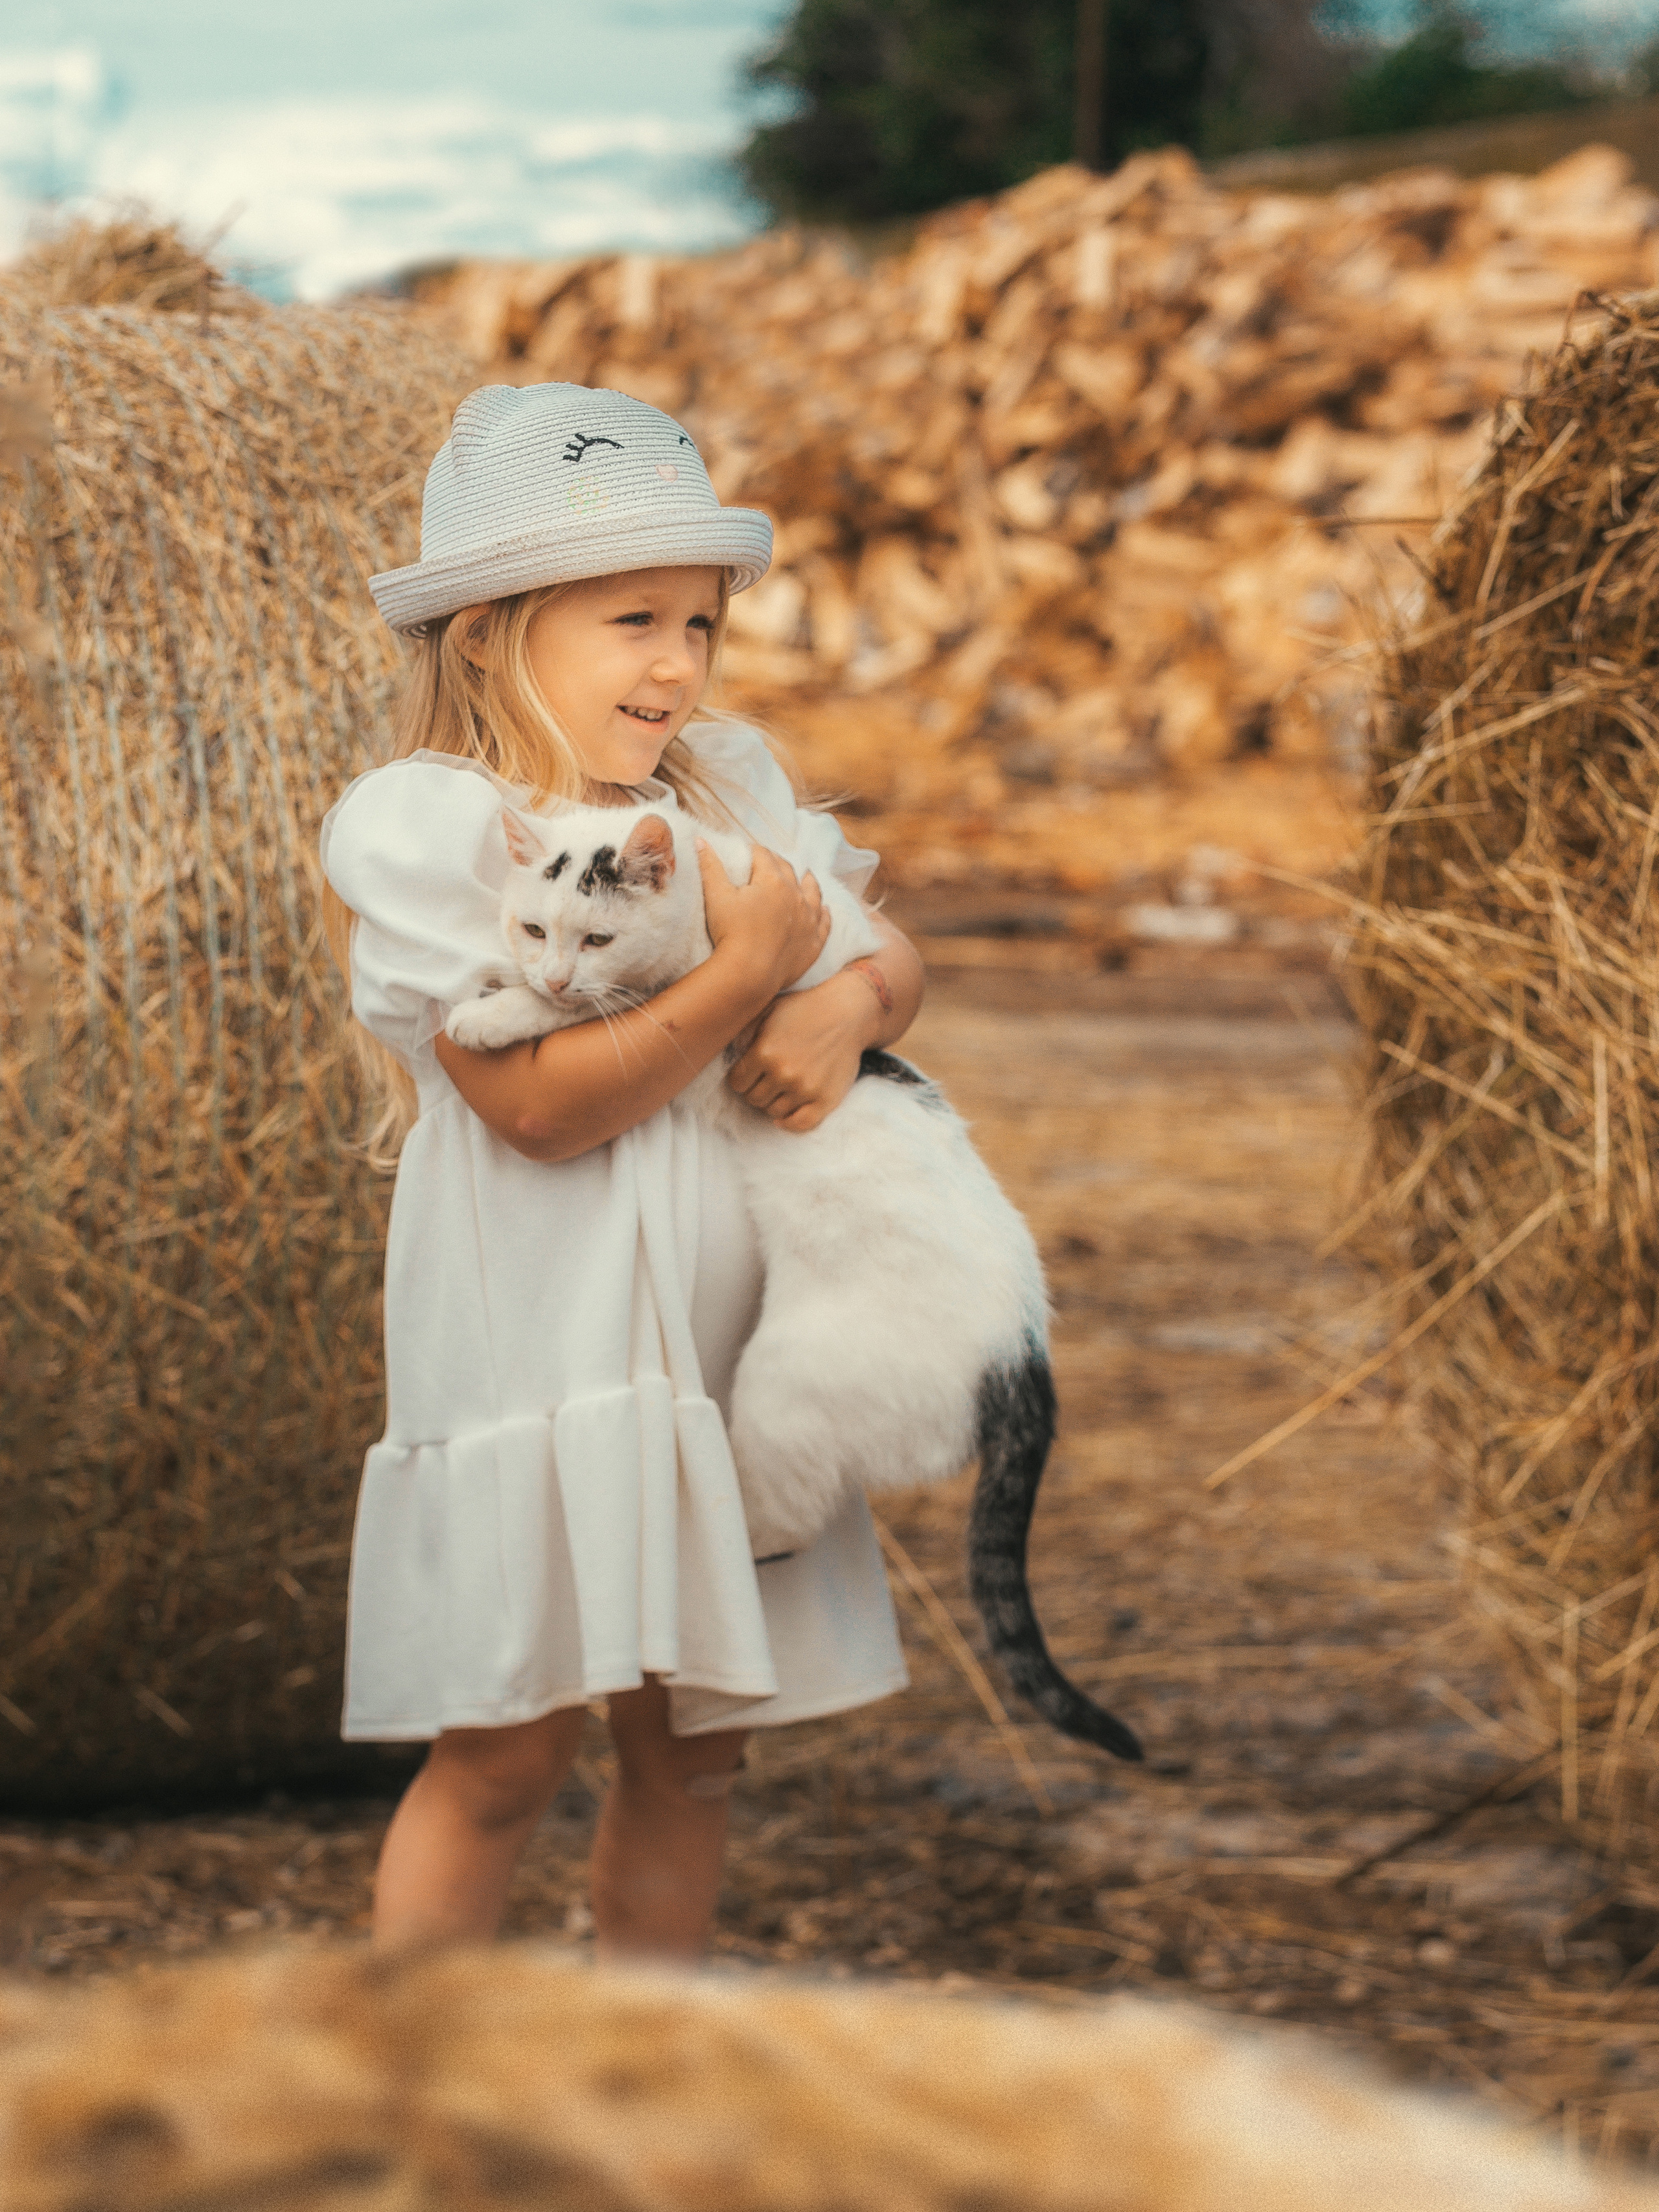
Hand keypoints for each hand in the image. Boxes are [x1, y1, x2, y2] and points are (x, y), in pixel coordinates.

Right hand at [698, 841, 829, 1001]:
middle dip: (778, 864)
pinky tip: (825, 910)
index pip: (763, 856)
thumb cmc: (730, 933)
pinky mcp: (813, 943)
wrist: (750, 973)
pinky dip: (824, 915)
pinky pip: (824, 924)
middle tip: (770, 863)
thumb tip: (700, 839)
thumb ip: (710, 866)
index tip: (747, 852)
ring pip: (813, 893)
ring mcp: (808, 920)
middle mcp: (796, 896)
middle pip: (788, 871)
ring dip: (809, 883)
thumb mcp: (716, 896)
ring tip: (808, 876)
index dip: (753, 851)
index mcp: (772, 881)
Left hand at [727, 967, 878, 1132]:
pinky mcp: (825, 1100)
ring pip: (774, 1112)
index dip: (740, 1078)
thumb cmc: (805, 1008)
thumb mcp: (768, 1009)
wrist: (848, 1013)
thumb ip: (744, 1030)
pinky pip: (800, 1124)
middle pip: (753, 1099)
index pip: (737, 1083)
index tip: (749, 1074)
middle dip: (755, 1090)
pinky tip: (785, 1115)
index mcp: (764, 1052)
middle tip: (765, 1081)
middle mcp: (783, 1074)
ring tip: (779, 1089)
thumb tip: (727, 1050)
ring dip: (772, 1103)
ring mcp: (805, 1089)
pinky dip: (789, 1123)